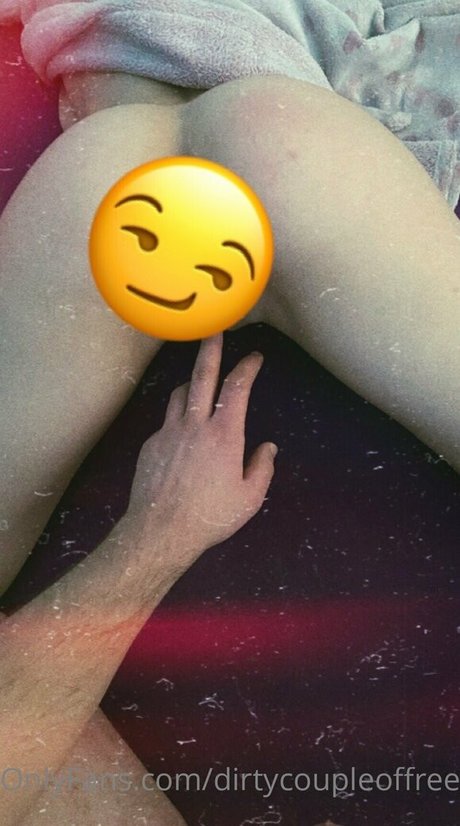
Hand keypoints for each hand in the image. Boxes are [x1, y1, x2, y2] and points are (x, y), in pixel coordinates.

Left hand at [126, 335, 276, 563]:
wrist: (160, 531)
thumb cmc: (211, 516)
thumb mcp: (250, 499)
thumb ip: (262, 469)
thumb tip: (268, 447)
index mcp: (224, 435)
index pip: (237, 388)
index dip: (247, 367)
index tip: (255, 357)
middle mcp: (195, 424)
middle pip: (202, 376)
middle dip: (210, 349)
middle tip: (213, 330)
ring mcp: (168, 431)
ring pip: (180, 394)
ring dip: (192, 382)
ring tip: (200, 382)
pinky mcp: (151, 444)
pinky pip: (167, 420)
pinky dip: (179, 416)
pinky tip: (183, 433)